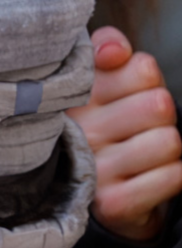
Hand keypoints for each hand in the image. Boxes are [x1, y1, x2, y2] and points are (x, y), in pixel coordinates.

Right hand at [68, 27, 181, 240]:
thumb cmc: (102, 122)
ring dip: (166, 148)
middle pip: (160, 105)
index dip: (146, 80)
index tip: (127, 91)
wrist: (88, 191)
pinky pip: (173, 176)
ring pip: (169, 141)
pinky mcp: (114, 202)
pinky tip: (147, 175)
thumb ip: (107, 46)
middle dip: (161, 115)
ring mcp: (94, 165)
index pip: (143, 68)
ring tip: (142, 151)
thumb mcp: (98, 78)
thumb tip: (115, 50)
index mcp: (74, 91)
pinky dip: (171, 176)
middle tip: (138, 125)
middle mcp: (79, 126)